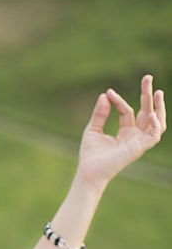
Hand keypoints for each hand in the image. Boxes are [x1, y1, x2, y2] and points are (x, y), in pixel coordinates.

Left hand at [76, 74, 165, 190]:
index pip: (127, 111)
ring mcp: (138, 142)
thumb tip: (105, 94)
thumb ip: (100, 113)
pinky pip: (154, 136)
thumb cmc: (90, 155)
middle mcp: (134, 136)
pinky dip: (156, 125)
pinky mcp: (139, 149)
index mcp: (125, 132)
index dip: (119, 100)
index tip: (108, 93)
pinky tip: (152, 114)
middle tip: (148, 77)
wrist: (88, 171)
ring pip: (156, 123)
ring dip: (159, 107)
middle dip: (148, 95)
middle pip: (146, 112)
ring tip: (158, 92)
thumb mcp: (93, 129)